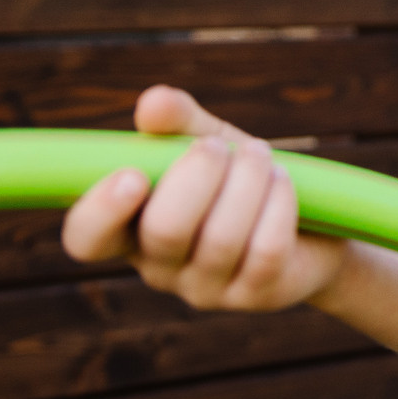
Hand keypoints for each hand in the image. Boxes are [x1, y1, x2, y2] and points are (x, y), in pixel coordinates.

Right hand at [59, 84, 342, 310]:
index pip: (87, 238)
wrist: (310, 217)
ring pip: (221, 240)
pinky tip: (282, 180)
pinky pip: (264, 250)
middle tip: (218, 146)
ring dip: (246, 181)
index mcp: (129, 227)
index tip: (132, 174)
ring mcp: (206, 288)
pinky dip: (277, 204)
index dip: (100, 212)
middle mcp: (160, 266)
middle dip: (198, 175)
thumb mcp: (205, 139)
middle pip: (164, 232)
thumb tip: (152, 103)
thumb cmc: (237, 176)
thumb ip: (177, 120)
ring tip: (260, 153)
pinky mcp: (256, 295)